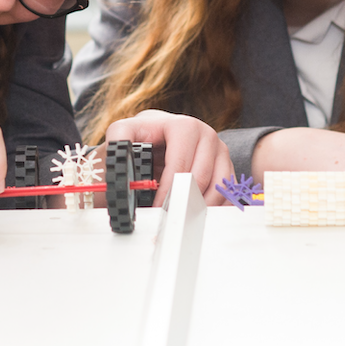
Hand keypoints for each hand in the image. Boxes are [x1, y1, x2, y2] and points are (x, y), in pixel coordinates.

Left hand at [104, 109, 233, 205]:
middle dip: (181, 202)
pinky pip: (227, 193)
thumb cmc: (141, 137)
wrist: (158, 135)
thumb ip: (118, 143)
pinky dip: (212, 207)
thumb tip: (117, 164)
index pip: (180, 164)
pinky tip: (194, 214)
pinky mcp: (226, 165)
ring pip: (217, 188)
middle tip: (166, 220)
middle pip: (200, 178)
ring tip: (178, 218)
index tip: (154, 209)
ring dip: (198, 208)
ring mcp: (219, 149)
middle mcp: (205, 133)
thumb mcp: (124, 133)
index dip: (166, 190)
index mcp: (183, 125)